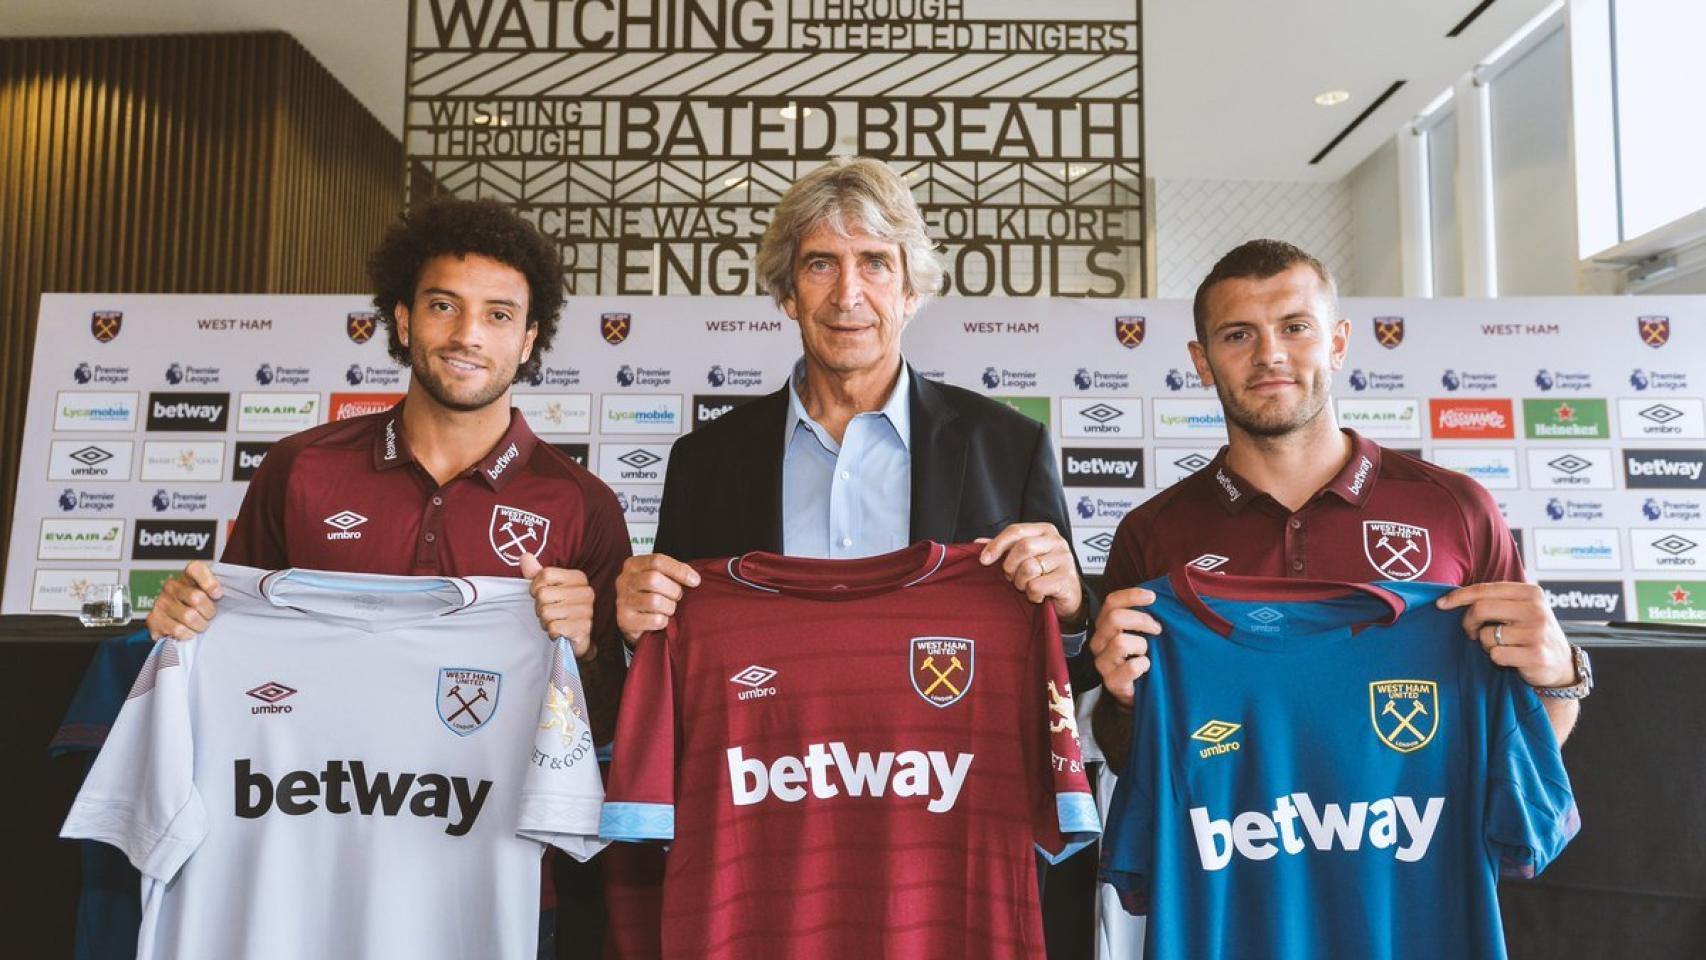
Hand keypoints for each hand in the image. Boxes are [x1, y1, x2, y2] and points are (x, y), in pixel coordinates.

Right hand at [145, 560, 221, 640]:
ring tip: (201, 625)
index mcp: (188, 575)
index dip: (209, 582)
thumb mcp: (214, 595)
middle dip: (209, 611)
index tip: (218, 594)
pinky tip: (189, 632)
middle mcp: (172, 586)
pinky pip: (177, 629)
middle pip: (196, 597)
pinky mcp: (153, 618)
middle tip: (210, 616)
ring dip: (200, 625)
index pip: (196, 569)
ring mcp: (161, 602)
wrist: (179, 624)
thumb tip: (239, 588)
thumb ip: (224, 589)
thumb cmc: (201, 608)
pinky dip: (188, 634)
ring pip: (188, 616)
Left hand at [519, 553, 595, 660]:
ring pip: (546, 612)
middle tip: (551, 612)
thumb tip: (524, 556)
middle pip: (543, 594)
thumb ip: (536, 573)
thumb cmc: (560, 610)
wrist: (576, 637)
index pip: (546, 574)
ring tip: (555, 621)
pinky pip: (553, 627)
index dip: (535, 587)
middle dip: (540, 607)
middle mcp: (586, 592)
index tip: (541, 595)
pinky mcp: (583, 628)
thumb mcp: (548, 588)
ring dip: (545, 621)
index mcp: (579, 578)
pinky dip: (551, 631)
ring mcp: (586, 610)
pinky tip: (560, 631)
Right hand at [615, 553, 699, 645]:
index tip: (695, 580)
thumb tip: (694, 578)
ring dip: (669, 607)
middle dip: (673, 590)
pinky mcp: (625, 620)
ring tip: (669, 609)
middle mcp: (624, 580)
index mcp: (633, 565)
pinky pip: (654, 620)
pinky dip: (664, 621)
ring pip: (654, 601)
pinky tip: (661, 620)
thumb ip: (674, 572)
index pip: (657, 561)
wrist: (634, 621)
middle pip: (654, 579)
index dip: (679, 570)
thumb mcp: (660, 577)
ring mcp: (622, 601)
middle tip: (678, 597)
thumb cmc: (651, 594)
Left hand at [978, 522, 1082, 624]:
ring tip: (1027, 586)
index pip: (1015, 530)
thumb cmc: (1042, 574)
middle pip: (1022, 547)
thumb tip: (977, 542)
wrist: (1067, 596)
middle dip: (1010, 566)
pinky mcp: (1067, 579)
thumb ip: (1003, 548)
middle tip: (1012, 577)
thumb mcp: (1022, 557)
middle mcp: (1057, 541)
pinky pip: (1037, 586)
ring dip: (1021, 582)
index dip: (997, 545)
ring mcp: (1065, 559)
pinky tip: (1038, 595)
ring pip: (1029, 568)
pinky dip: (1032, 594)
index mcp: (1044, 531)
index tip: (984, 560)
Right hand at [1088, 587, 1161, 706]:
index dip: (1131, 596)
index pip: (1111, 602)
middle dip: (1141, 620)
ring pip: (1121, 642)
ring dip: (1142, 645)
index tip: (1153, 597)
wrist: (1140, 691)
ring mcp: (1103, 663)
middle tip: (1157, 629)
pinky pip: (1130, 667)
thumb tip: (1157, 596)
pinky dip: (1144, 665)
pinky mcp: (1111, 682)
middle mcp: (1099, 642)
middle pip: (1114, 618)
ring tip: (1149, 653)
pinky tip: (1147, 667)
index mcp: (1105, 626)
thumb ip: (1144, 615)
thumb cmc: (1142, 656)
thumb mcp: (1142, 632)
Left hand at [1436, 582, 1575, 688]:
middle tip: (1472, 631)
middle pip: (1481, 609)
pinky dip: (1496, 657)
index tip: (1441, 604)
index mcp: (1531, 592)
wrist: (1561, 664)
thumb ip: (1495, 600)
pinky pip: (1496, 654)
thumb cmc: (1531, 633)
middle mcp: (1536, 609)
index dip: (1459, 596)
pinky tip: (1510, 657)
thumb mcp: (1520, 609)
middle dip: (1468, 622)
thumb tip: (1452, 597)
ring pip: (1486, 635)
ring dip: (1485, 643)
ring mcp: (1537, 632)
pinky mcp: (1535, 655)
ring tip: (1500, 645)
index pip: (1485, 589)